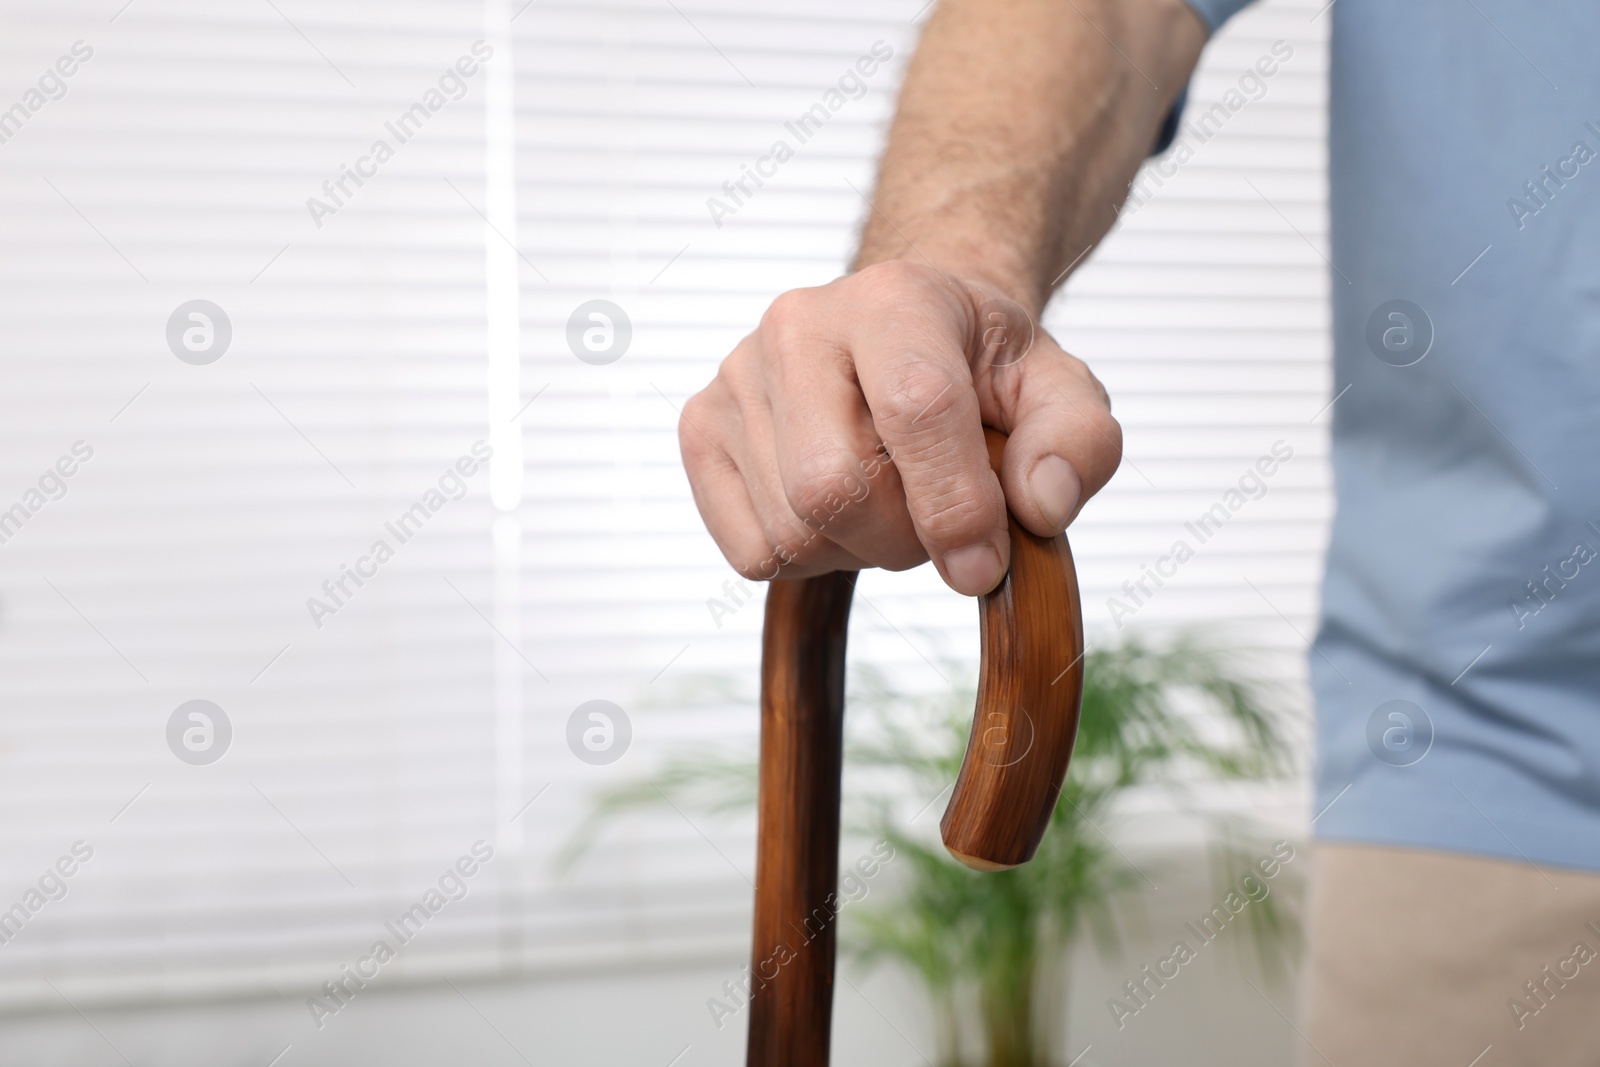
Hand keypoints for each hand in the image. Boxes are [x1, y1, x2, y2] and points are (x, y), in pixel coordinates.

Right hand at [679, 260, 1120, 595]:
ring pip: (792, 531)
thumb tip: (1040, 507)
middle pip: (834, 488)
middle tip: (939, 519)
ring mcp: (736, 376)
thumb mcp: (1058, 390)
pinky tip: (838, 511)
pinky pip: (751, 552)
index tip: (986, 563)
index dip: (956, 504)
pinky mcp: (701, 428)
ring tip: (889, 501)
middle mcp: (797, 324)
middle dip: (903, 538)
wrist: (901, 334)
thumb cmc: (979, 369)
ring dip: (859, 551)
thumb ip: (1077, 442)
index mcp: (894, 298)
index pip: (914, 409)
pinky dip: (808, 559)